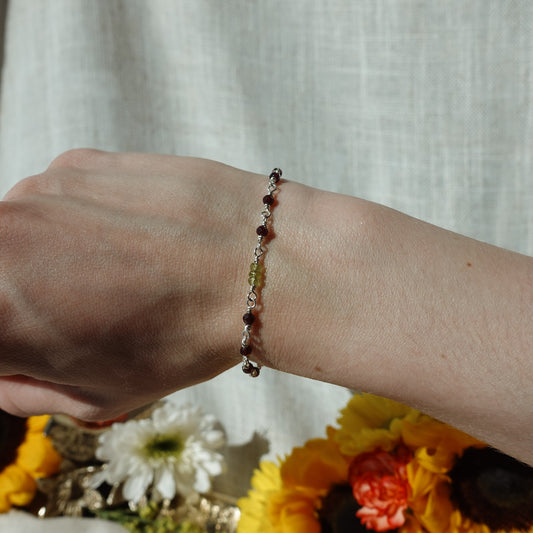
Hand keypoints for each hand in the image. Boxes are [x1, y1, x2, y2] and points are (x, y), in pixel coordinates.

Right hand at [0, 150, 268, 418]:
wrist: (253, 263)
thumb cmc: (181, 340)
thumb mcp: (96, 397)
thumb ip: (23, 389)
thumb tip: (5, 368)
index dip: (17, 346)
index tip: (45, 349)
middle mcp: (0, 240)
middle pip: (0, 280)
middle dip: (24, 302)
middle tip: (85, 313)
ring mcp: (37, 191)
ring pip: (23, 235)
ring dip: (54, 258)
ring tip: (122, 274)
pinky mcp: (78, 162)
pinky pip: (60, 202)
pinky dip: (82, 224)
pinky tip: (135, 239)